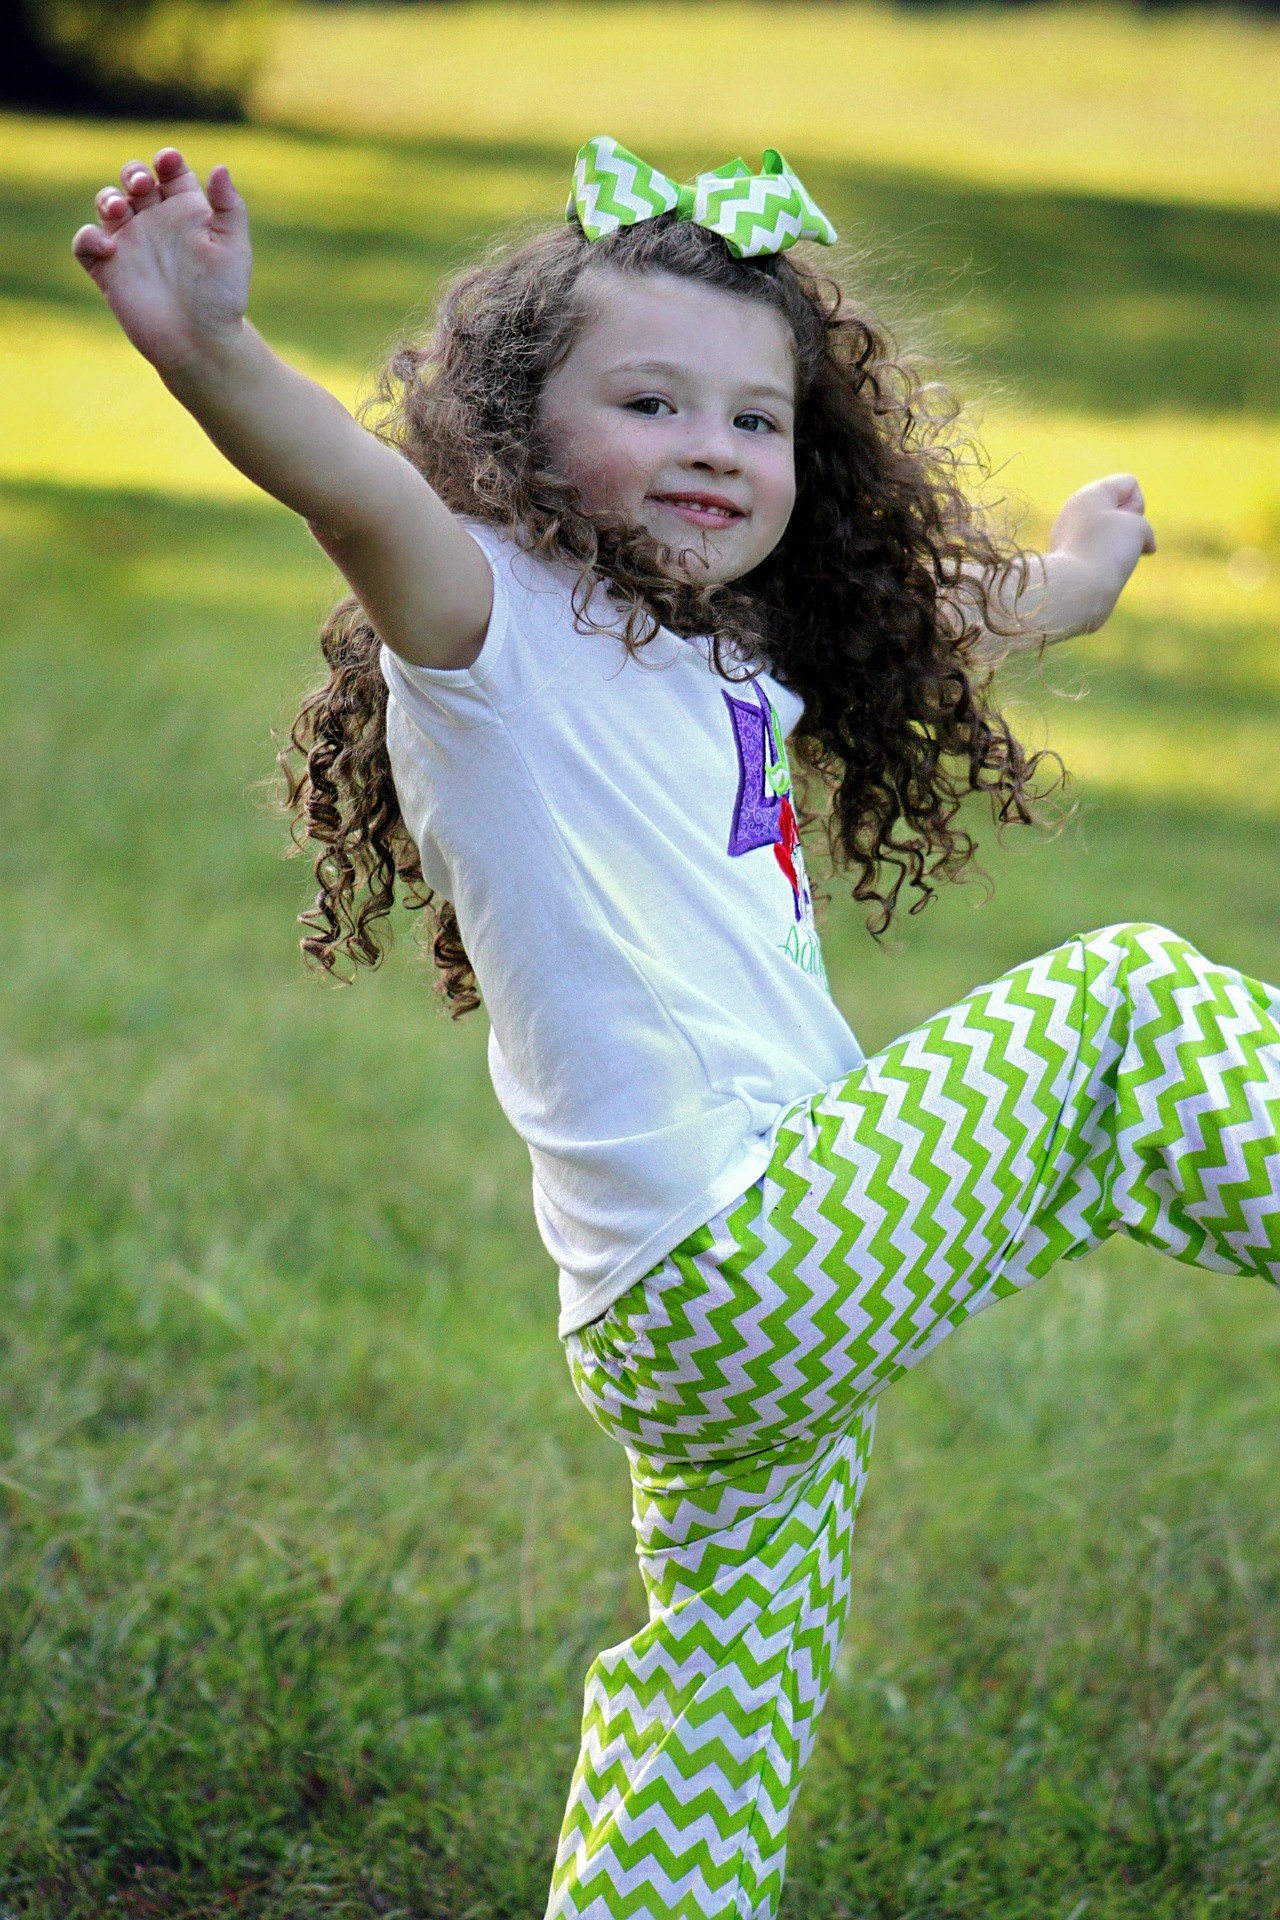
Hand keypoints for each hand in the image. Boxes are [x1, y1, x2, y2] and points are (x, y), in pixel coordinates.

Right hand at [72, 148, 250, 374]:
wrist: (201, 344)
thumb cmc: (222, 298)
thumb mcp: (233, 249)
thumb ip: (229, 208)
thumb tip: (221, 167)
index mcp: (186, 212)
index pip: (171, 172)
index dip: (167, 160)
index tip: (168, 162)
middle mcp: (156, 223)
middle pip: (135, 180)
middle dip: (133, 173)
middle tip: (141, 185)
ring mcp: (130, 244)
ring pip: (108, 203)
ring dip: (108, 198)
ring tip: (120, 209)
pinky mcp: (109, 270)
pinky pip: (86, 243)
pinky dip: (89, 238)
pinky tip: (108, 247)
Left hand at [1047, 473, 1156, 631]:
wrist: (1076, 591)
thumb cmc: (1106, 551)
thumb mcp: (1137, 527)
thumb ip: (1139, 528)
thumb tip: (1123, 552)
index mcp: (1087, 495)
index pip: (1129, 484)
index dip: (1138, 506)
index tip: (1127, 524)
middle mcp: (1074, 512)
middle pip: (1122, 513)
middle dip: (1130, 530)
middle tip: (1116, 545)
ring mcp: (1070, 538)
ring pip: (1113, 538)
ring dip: (1121, 551)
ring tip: (1107, 564)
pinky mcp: (1069, 562)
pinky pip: (1101, 558)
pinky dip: (1107, 567)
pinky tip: (1098, 576)